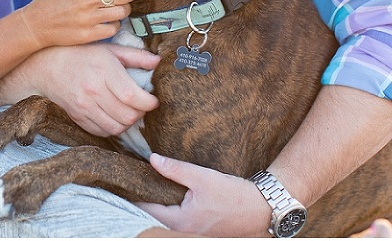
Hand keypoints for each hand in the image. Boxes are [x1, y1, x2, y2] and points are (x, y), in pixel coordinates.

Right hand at [0, 43, 159, 135]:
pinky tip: (115, 116)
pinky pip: (102, 132)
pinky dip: (113, 128)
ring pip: (116, 127)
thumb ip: (136, 56)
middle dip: (141, 113)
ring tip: (129, 111)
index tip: (153, 100)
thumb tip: (158, 62)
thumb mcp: (109, 49)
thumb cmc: (81, 55)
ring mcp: (84, 106)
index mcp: (104, 71)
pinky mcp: (77, 117)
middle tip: (142, 105)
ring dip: (128, 123)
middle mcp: (93, 91)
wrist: (48, 66)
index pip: (132, 97)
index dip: (148, 102)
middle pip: (126, 116)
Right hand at [19, 0, 151, 47]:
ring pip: (123, 12)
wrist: (34, 26)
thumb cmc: (47, 1)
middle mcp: (89, 0)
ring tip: (115, 8)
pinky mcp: (89, 35)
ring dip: (123, 10)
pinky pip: (113, 28)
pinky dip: (113, 25)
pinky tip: (105, 21)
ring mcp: (89, 18)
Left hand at [135, 154, 270, 236]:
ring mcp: (192, 232)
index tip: (129, 177)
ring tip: (154, 181)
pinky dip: (172, 205)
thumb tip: (152, 160)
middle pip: (154, 213)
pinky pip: (178, 217)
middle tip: (140, 176)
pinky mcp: (200, 228)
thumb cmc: (233, 195)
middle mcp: (182, 230)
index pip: (146, 208)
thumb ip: (175, 169)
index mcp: (179, 221)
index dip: (136, 192)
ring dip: (160, 201)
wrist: (262, 209)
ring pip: (167, 216)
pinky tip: (173, 191)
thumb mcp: (202, 177)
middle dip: (147, 196)